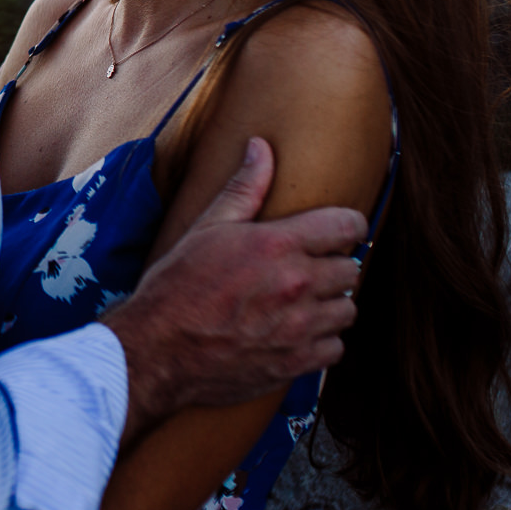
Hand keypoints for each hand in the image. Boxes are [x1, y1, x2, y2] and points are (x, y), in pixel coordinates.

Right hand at [99, 137, 364, 444]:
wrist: (159, 349)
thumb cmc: (178, 284)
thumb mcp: (207, 228)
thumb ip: (244, 188)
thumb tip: (261, 147)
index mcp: (278, 244)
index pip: (346, 226)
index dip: (348, 226)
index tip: (340, 230)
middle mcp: (297, 284)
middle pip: (351, 269)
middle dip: (334, 265)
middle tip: (310, 268)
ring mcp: (300, 327)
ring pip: (347, 310)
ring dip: (331, 304)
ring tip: (305, 302)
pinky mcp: (296, 362)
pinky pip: (335, 348)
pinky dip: (322, 341)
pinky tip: (298, 333)